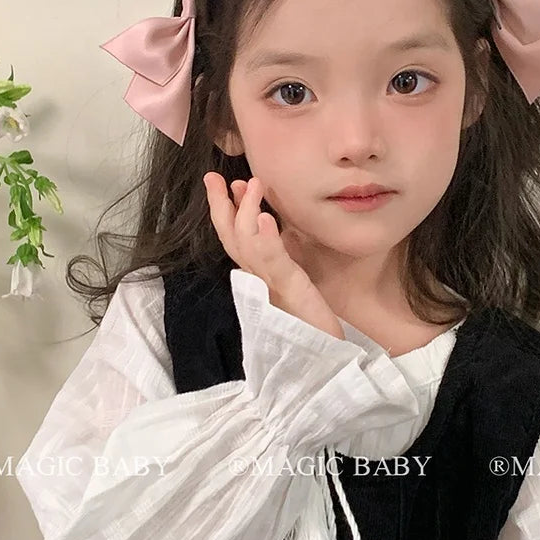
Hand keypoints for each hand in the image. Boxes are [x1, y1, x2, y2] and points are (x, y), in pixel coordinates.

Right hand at [203, 172, 344, 339]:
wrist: (327, 363)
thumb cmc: (313, 326)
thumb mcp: (296, 285)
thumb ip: (281, 263)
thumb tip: (270, 233)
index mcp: (261, 277)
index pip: (236, 238)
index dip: (225, 210)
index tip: (223, 183)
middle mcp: (260, 281)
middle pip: (232, 239)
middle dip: (220, 207)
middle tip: (212, 176)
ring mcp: (272, 288)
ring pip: (247, 246)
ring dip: (247, 211)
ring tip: (251, 184)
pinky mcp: (291, 293)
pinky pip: (275, 264)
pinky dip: (267, 240)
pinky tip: (264, 218)